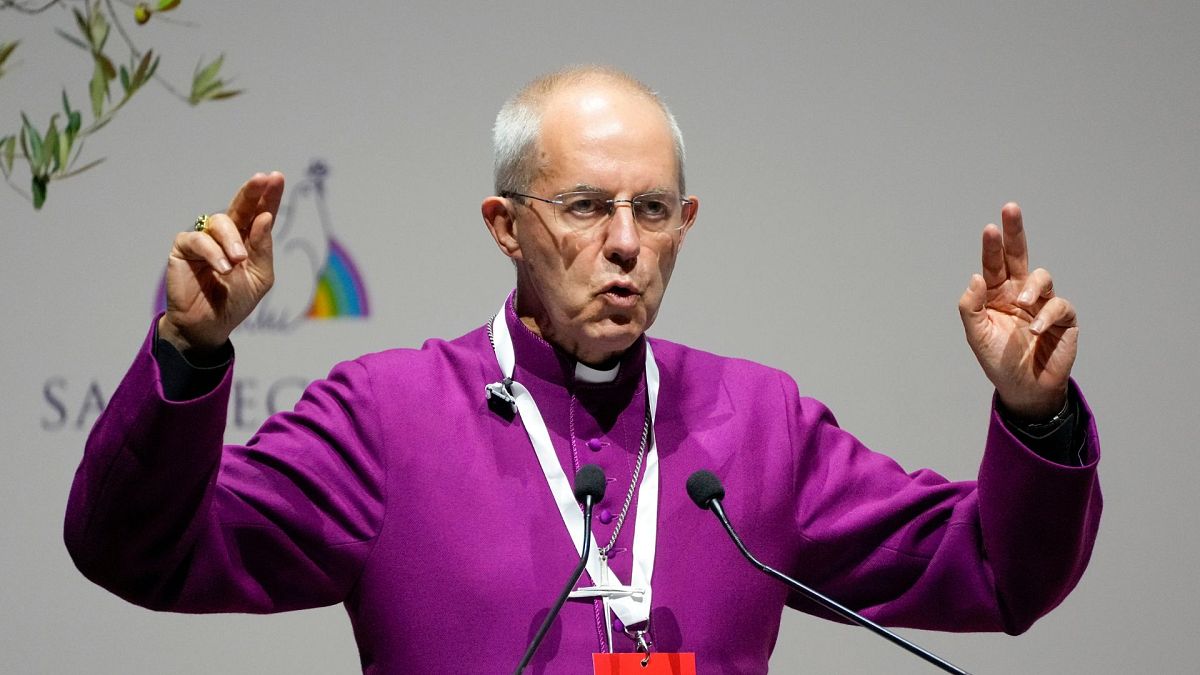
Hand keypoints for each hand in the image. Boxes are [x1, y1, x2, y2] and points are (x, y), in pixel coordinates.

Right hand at [158, 172, 284, 354]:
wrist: (209, 325)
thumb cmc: (235, 301)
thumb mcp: (260, 277)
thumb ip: (263, 249)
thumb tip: (264, 218)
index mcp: (248, 240)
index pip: (260, 213)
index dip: (268, 196)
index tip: (276, 177)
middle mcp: (226, 235)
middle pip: (240, 206)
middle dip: (251, 191)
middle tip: (262, 179)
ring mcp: (205, 239)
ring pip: (220, 221)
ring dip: (232, 240)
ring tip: (238, 260)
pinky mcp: (184, 248)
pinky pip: (199, 240)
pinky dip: (213, 253)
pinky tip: (223, 268)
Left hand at [958, 202, 1077, 419]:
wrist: (1023, 389)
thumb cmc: (998, 361)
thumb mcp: (976, 335)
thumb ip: (971, 306)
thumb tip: (976, 276)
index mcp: (996, 293)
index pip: (994, 264)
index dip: (993, 246)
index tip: (990, 228)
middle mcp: (1020, 293)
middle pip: (1019, 255)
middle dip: (1015, 232)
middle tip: (1010, 209)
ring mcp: (1042, 303)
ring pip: (1042, 277)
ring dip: (1031, 287)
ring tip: (1021, 303)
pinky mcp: (1063, 319)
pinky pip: (1058, 306)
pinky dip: (1046, 315)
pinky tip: (1035, 329)